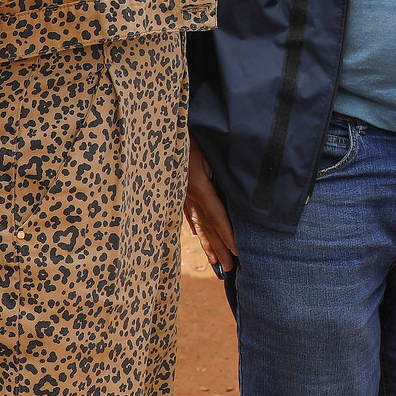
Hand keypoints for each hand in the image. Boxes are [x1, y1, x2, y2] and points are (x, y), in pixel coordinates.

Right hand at [184, 138, 237, 272]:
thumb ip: (219, 170)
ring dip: (207, 243)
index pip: (217, 216)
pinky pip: (185, 211)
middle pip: (207, 226)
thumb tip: (237, 186)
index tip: (238, 252)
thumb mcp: (207, 148)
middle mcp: (187, 194)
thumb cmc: (188, 131)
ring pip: (195, 223)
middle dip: (219, 249)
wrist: (157, 125)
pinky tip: (197, 235)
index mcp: (197, 186)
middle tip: (231, 270)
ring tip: (217, 262)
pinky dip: (194, 225)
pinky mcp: (173, 189)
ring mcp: (178, 194)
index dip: (228, 235)